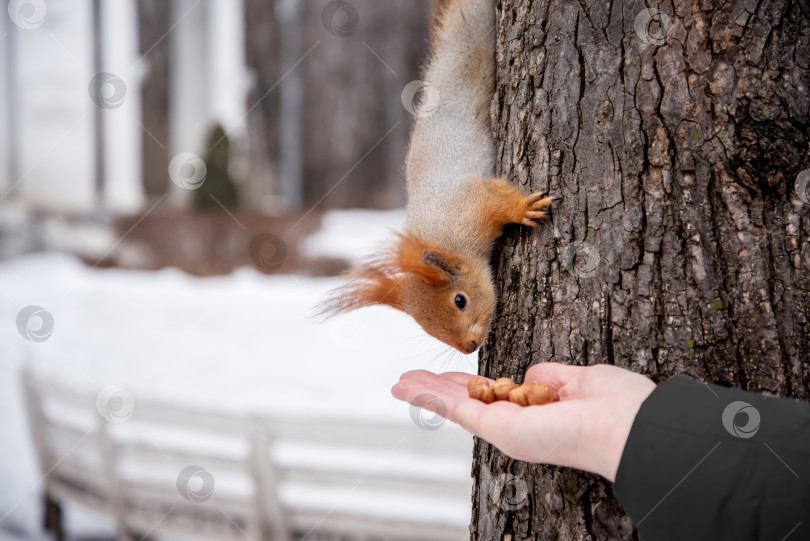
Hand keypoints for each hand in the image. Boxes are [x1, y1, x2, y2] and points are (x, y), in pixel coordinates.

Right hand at [391, 363, 655, 481]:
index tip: (452, 373)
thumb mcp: (581, 380)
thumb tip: (531, 372)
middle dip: (437, 388)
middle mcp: (516, 424)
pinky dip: (427, 396)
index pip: (492, 394)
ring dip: (423, 391)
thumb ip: (553, 377)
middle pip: (465, 402)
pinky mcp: (497, 428)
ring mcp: (504, 428)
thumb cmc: (618, 406)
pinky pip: (454, 409)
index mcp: (536, 412)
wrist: (630, 426)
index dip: (468, 382)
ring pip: (453, 406)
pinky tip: (406, 386)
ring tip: (397, 382)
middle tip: (410, 378)